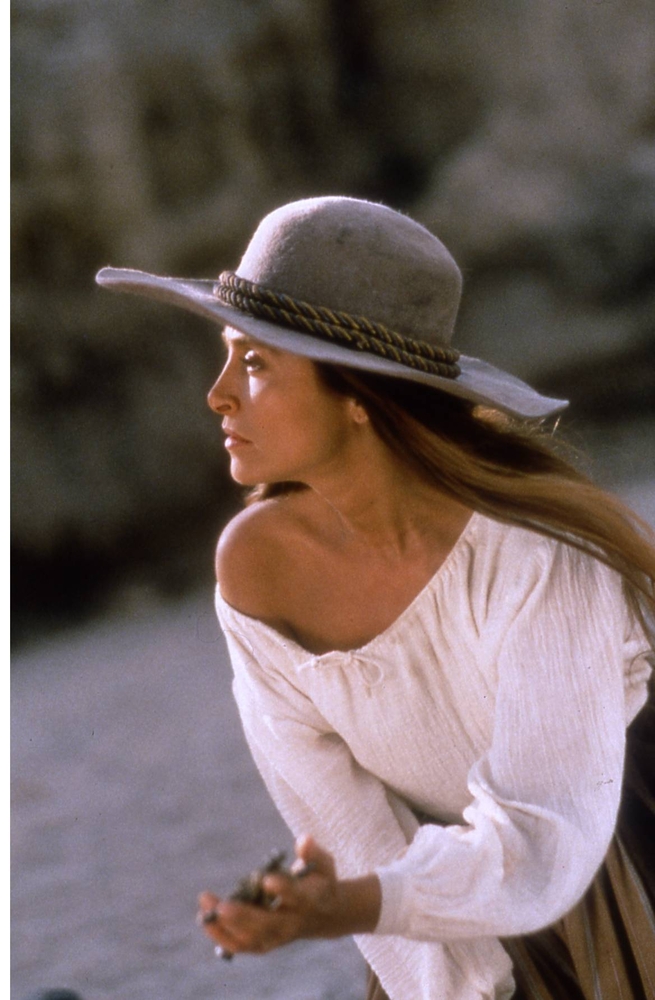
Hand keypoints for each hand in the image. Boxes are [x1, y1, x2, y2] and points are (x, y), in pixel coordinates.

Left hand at [197, 834, 380, 955]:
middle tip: (221, 906)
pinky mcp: (265, 943)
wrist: (325, 915)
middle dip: (243, 917)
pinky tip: (204, 920)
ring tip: (205, 908)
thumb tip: (303, 840)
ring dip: (225, 926)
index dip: (283, 889)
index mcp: (309, 901)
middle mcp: (292, 924)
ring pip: (251, 938)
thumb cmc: (320, 881)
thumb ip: (313, 853)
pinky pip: (241, 945)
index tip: (266, 879)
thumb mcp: (323, 863)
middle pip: (267, 925)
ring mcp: (277, 937)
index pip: (297, 898)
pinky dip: (222, 935)